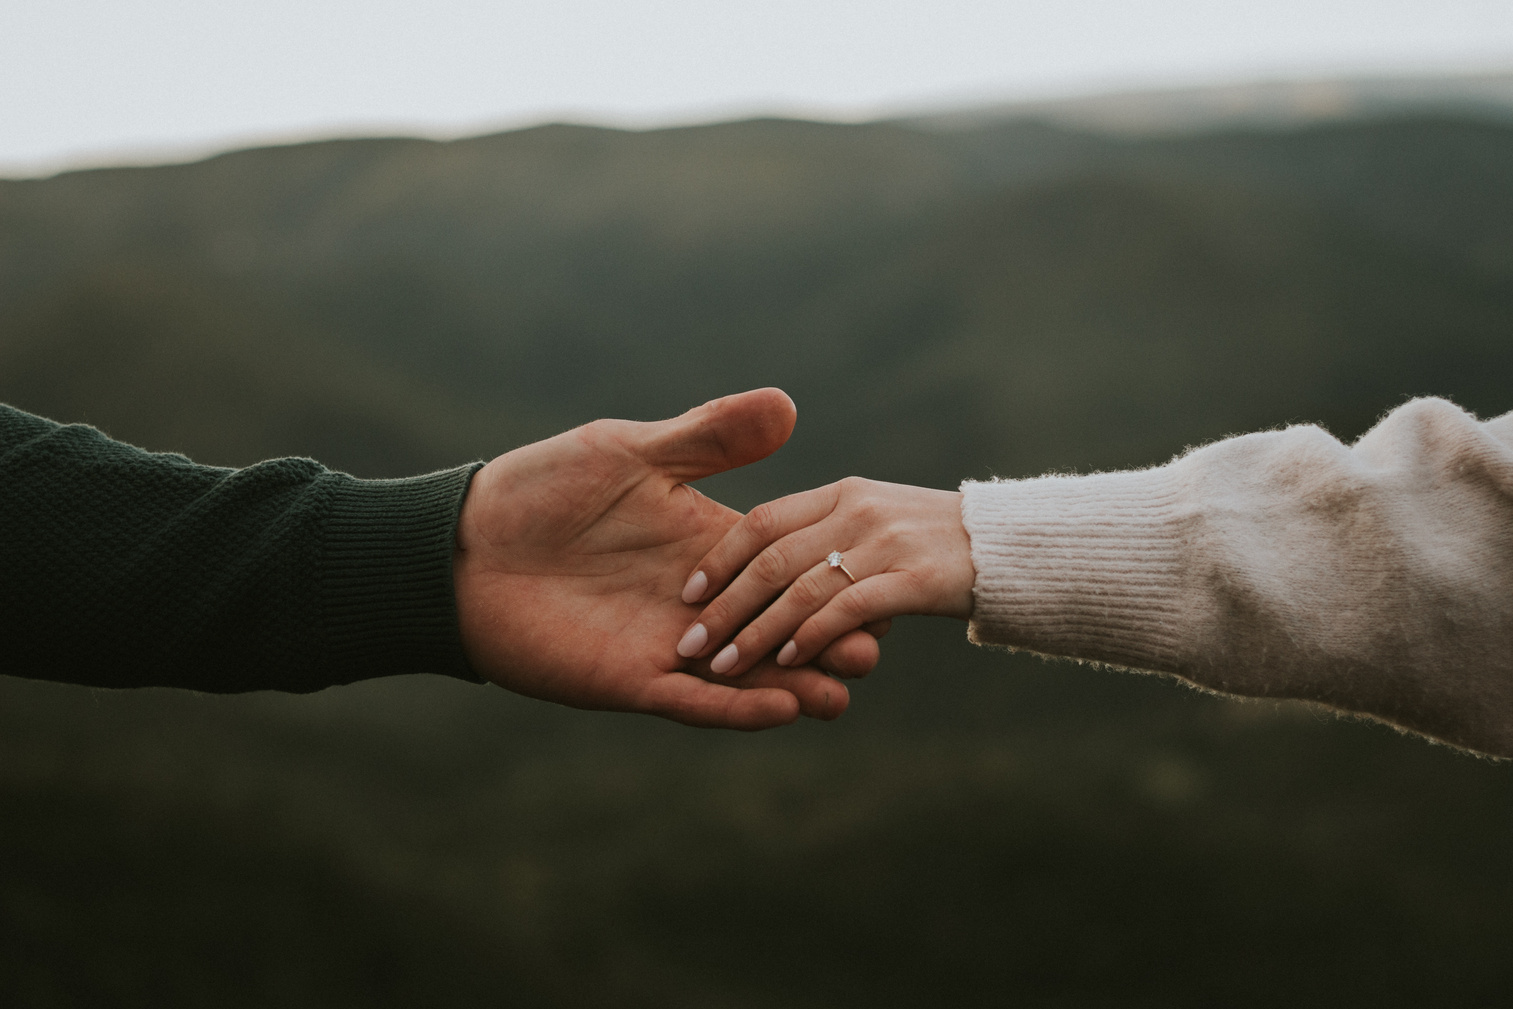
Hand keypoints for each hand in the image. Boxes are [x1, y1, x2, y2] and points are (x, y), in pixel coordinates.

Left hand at [452, 389, 881, 729]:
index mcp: (703, 546)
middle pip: (774, 629)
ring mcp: (665, 646)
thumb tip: (788, 404)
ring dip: (793, 685)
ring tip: (842, 693)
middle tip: (875, 650)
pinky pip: (693, 702)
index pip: (780, 568)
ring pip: (745, 676)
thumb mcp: (631, 454)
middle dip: (823, 643)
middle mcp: (694, 603)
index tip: (877, 584)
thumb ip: (709, 439)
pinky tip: (781, 708)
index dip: (825, 578)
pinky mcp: (629, 680)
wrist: (464, 544)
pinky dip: (736, 709)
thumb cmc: (541, 490)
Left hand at [676, 477, 974, 677]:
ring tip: (722, 666)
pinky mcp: (917, 578)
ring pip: (802, 589)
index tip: (687, 594)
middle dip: (725, 605)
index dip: (721, 559)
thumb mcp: (878, 516)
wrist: (1020, 544)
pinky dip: (811, 636)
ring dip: (756, 632)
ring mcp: (887, 543)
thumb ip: (826, 534)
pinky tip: (787, 662)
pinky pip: (849, 608)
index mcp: (841, 494)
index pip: (763, 522)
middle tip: (690, 643)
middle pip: (772, 558)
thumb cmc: (939, 540)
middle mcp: (858, 511)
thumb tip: (768, 570)